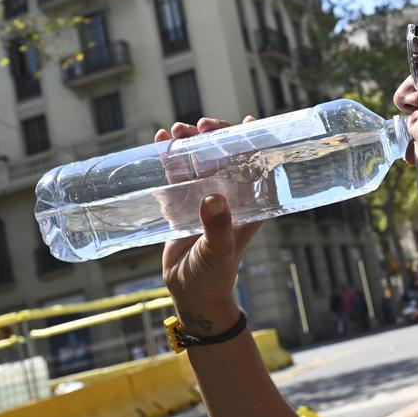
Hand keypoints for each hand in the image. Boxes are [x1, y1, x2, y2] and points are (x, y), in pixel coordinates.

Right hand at [157, 117, 263, 335]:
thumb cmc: (214, 276)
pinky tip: (160, 140)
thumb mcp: (218, 251)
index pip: (257, 166)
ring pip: (199, 161)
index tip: (250, 121)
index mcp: (249, 204)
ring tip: (177, 130)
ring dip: (190, 142)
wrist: (191, 295)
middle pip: (225, 156)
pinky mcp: (182, 204)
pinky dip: (169, 157)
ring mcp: (204, 198)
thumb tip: (213, 199)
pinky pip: (177, 174)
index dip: (255, 142)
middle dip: (215, 136)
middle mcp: (229, 197)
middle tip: (202, 126)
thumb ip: (217, 227)